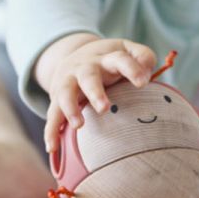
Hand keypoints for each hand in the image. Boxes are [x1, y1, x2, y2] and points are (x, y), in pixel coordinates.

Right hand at [43, 37, 156, 152]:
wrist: (75, 54)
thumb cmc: (110, 58)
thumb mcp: (126, 50)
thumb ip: (143, 57)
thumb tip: (147, 70)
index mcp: (107, 57)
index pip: (119, 59)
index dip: (131, 69)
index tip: (143, 82)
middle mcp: (86, 68)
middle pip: (88, 77)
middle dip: (94, 92)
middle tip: (103, 108)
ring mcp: (69, 82)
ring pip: (65, 93)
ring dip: (70, 109)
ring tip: (79, 125)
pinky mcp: (57, 98)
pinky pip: (52, 114)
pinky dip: (51, 131)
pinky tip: (53, 147)